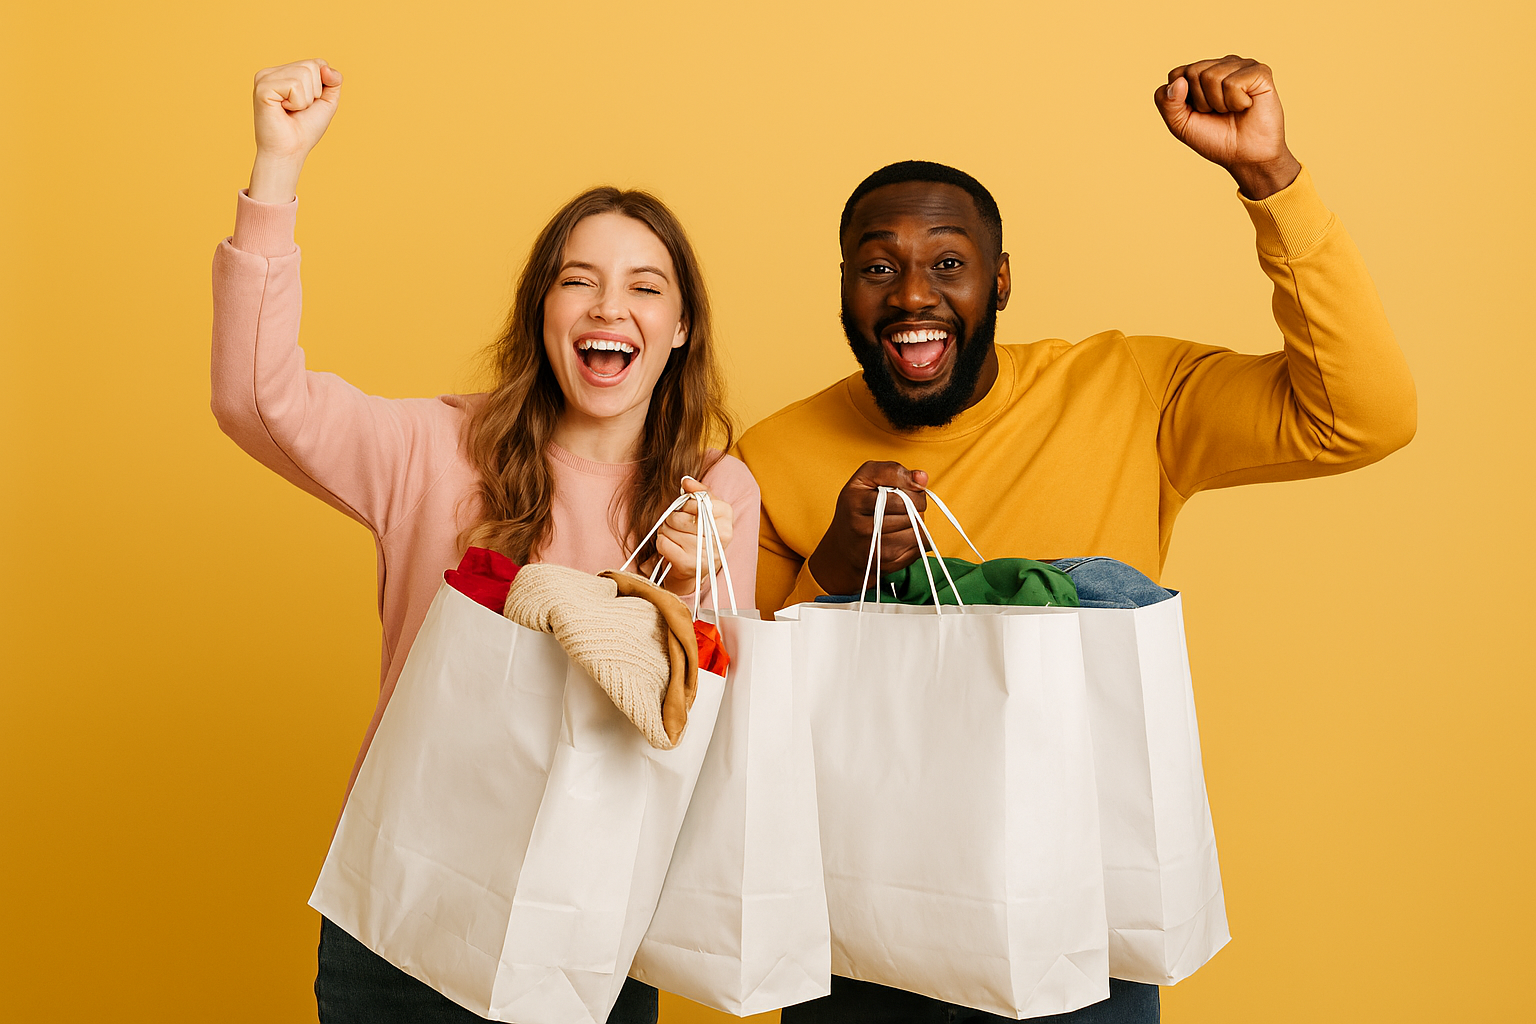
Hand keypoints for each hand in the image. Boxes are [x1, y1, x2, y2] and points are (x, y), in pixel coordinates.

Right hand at [248, 59, 342, 202]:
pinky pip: (295, 85)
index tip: (308, 104)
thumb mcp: (327, 102)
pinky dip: (297, 103)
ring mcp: (265, 77)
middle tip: (298, 109)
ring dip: (305, 100)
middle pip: (312, 66)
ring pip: (304, 74)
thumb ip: (333, 81)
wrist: (290, 151)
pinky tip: (283, 110)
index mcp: (284, 72)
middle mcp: (272, 72)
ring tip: (291, 110)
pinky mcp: (262, 86)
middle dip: (314, 93)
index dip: (322, 87)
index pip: (317, 63)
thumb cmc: (305, 129)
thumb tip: (327, 68)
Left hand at [656, 477, 735, 599]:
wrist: (696, 570)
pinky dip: (661, 543)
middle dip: (672, 518)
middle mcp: (721, 536)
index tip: (687, 511)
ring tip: (674, 535)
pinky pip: (663, 543)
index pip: (697, 502)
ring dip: (665, 531)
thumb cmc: (700, 534)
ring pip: (669, 529)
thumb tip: (686, 481)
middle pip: (680, 517)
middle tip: (676, 525)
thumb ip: (699, 492)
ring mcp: (705, 552)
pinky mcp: (689, 565)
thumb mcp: (705, 510)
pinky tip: (671, 546)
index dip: (686, 505)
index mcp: (727, 517)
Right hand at [806, 461, 929, 595]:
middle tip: (905, 506)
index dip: (913, 491)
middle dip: (916, 506)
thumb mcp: (867, 478)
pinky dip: (916, 541)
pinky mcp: (885, 564)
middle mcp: (860, 526)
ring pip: (917, 531)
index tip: (908, 490)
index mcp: (854, 499)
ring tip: (902, 521)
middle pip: (911, 513)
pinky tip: (901, 536)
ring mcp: (872, 548)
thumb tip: (921, 478)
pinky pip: (918, 548)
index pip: (901, 495)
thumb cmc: (859, 506)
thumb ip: (894, 471)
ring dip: (916, 524)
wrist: (843, 547)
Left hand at [1154, 55, 1300, 199]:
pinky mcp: (1260, 72)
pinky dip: (1236, 102)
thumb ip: (1167, 103)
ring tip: (1233, 110)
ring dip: (1219, 103)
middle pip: (1192, 72)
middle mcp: (1222, 64)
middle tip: (1218, 113)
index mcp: (1203, 72)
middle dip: (1201, 101)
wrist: (1247, 157)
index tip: (1199, 113)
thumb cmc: (1216, 139)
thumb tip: (1178, 81)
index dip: (1181, 101)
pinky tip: (1247, 106)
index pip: (1176, 74)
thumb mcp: (1181, 124)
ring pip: (1212, 76)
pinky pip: (1233, 83)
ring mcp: (1242, 65)